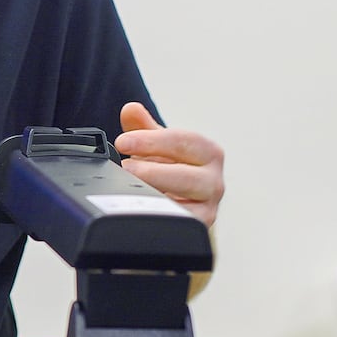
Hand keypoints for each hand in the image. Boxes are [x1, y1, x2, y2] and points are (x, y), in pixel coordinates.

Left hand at [113, 102, 224, 226]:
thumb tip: (130, 110)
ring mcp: (209, 207)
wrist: (182, 197)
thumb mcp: (158, 144)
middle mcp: (214, 180)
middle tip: (124, 168)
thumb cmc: (172, 166)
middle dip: (152, 172)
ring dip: (155, 196)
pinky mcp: (198, 227)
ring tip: (129, 188)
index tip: (122, 142)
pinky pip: (180, 225)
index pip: (184, 142)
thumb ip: (143, 127)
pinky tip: (140, 208)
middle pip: (187, 177)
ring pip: (186, 206)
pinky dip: (160, 217)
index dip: (151, 141)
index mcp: (208, 152)